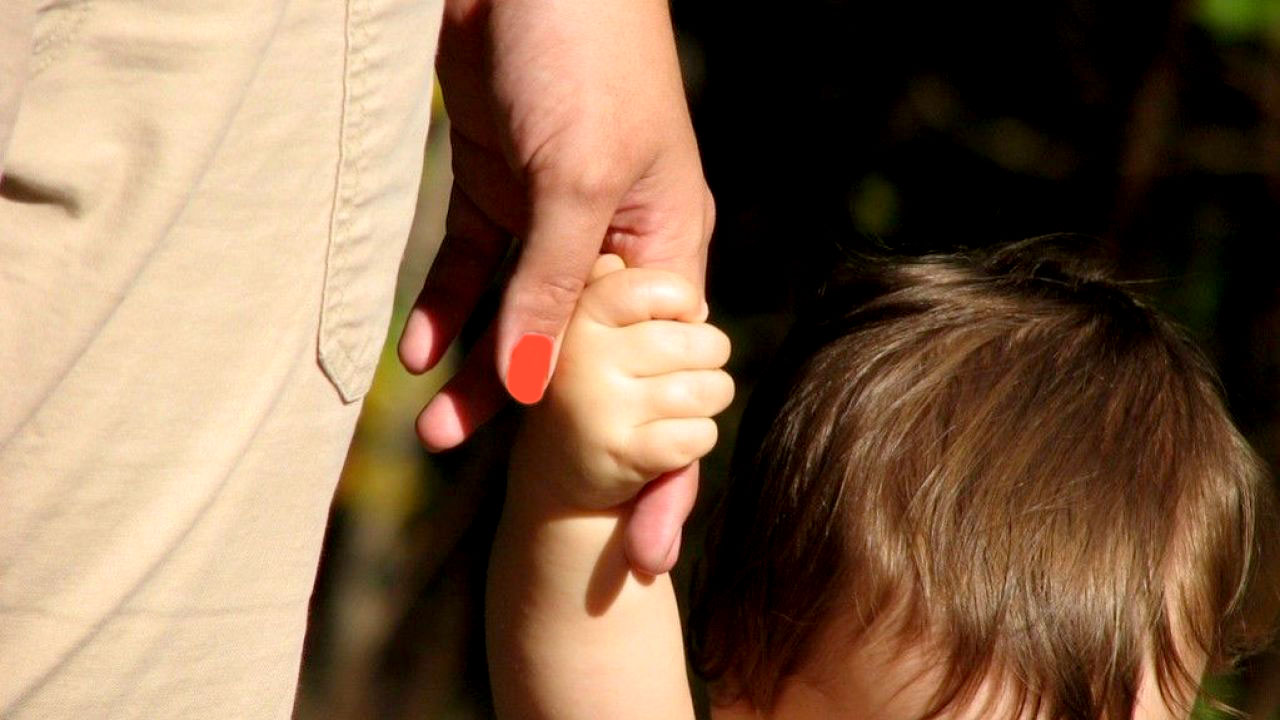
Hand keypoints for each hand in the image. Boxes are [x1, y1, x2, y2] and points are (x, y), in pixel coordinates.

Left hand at [399, 0, 713, 571]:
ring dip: (482, 380)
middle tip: (515, 500)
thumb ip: (553, 293)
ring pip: (519, 324)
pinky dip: (447, 313)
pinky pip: (473, 272)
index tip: (650, 549)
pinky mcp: (498, 191)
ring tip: (438, 438)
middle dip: (560, 435)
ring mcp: (553, 219)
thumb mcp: (576, 184)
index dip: (669, 468)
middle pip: (591, 365)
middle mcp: (616, 244)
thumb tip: (531, 396)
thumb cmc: (586, 57)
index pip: (675, 380)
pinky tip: (417, 359)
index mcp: (667, 247)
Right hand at [513, 255, 732, 512]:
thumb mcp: (601, 325)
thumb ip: (632, 291)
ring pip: (707, 390)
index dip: (685, 303)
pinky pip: (699, 434)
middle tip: (684, 372)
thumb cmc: (602, 381)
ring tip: (678, 405)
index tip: (677, 322)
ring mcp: (600, 406)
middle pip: (700, 344)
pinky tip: (668, 438)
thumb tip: (685, 300)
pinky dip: (698, 438)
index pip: (659, 287)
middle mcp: (584, 355)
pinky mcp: (621, 452)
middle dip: (710, 360)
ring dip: (707, 401)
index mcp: (581, 314)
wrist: (559, 465)